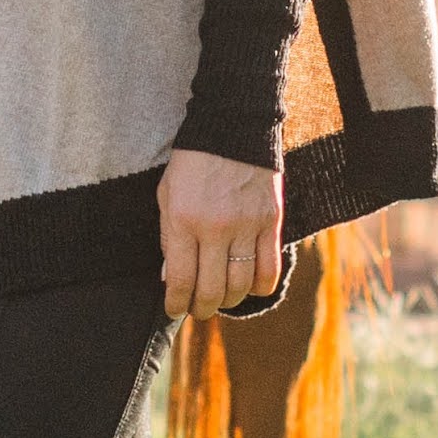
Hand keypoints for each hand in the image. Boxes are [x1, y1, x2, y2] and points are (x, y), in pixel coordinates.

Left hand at [159, 147, 284, 319]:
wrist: (232, 128)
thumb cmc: (193, 162)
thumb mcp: (167, 195)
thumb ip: (167, 237)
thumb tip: (170, 278)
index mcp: (183, 220)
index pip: (180, 279)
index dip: (176, 303)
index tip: (174, 309)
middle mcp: (215, 228)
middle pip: (211, 289)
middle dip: (202, 308)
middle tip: (198, 309)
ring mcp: (246, 226)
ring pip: (240, 285)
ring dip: (229, 301)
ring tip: (221, 299)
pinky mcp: (271, 222)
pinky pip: (269, 269)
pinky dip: (260, 287)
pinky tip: (250, 288)